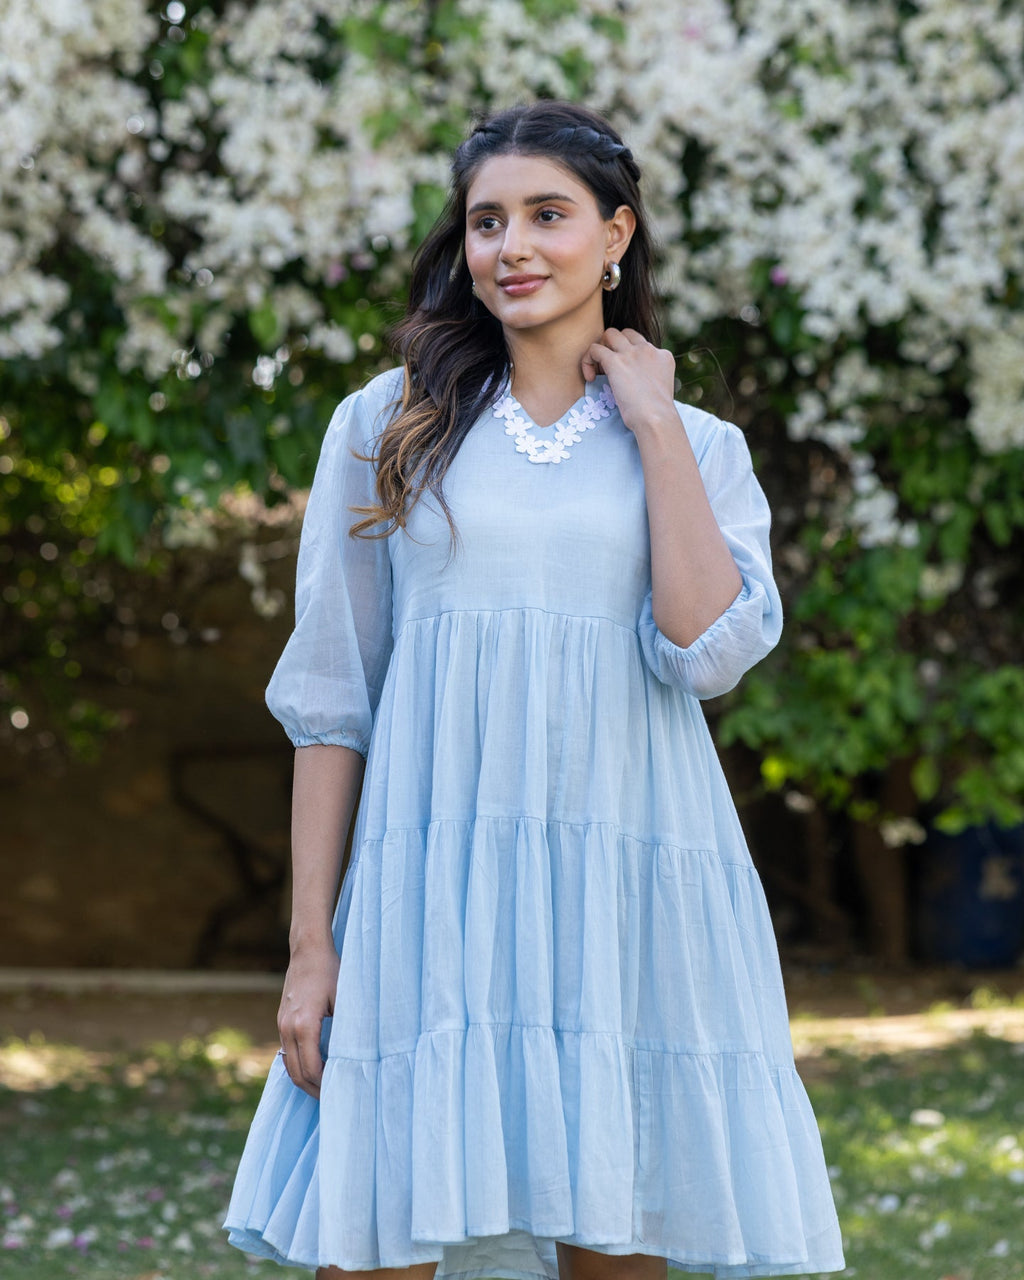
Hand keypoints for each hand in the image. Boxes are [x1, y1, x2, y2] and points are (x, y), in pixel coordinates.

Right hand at [277, 939, 339, 1098]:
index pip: (312, 1069)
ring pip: (288, 1064)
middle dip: (313, 1090)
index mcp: (304, 1025)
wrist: (307, 950)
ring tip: (323, 1088)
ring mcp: (282, 1024)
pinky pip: (287, 1051)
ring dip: (304, 1079)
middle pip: (296, 1073)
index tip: (339, 1092)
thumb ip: (346, 1027)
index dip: (325, 1085)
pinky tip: (313, 1068)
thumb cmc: (330, 971)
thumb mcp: (343, 998)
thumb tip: (357, 1054)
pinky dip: (298, 1065)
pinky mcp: (282, 1020)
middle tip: (331, 1099)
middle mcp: (288, 1028)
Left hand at [581, 328, 676, 434]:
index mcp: (663, 356)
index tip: (625, 376)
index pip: (642, 345)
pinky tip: (590, 378)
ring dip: (602, 349)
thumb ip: (651, 379)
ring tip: (600, 372)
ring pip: (609, 334)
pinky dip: (588, 361)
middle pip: (625, 334)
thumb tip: (637, 385)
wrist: (656, 419)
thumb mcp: (661, 390)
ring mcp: (631, 353)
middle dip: (615, 347)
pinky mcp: (616, 361)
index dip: (630, 357)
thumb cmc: (658, 415)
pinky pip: (594, 349)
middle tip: (609, 370)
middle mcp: (648, 349)